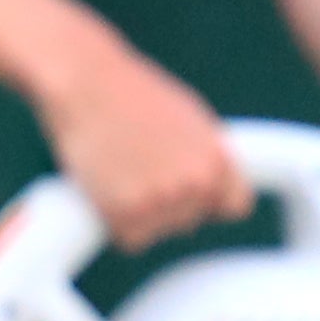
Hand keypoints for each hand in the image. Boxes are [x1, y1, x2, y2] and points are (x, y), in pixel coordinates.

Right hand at [28, 30, 247, 250]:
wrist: (85, 81)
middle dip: (166, 203)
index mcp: (217, 160)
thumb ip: (208, 156)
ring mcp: (162, 200)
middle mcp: (196, 183)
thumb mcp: (191, 118)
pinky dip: (115, 222)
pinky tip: (106, 189)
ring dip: (140, 213)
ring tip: (119, 169)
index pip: (234, 207)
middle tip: (136, 166)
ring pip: (159, 231)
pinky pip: (131, 239)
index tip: (186, 188)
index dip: (208, 199)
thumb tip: (218, 186)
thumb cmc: (132, 93)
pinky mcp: (125, 213)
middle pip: (190, 221)